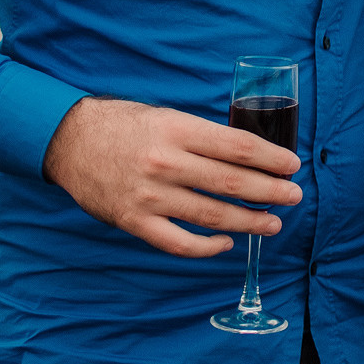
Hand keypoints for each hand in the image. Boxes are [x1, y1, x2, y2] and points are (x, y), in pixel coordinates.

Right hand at [43, 97, 302, 257]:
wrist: (69, 140)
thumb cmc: (123, 124)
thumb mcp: (165, 116)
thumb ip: (200, 135)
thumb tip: (247, 154)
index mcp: (177, 129)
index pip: (237, 147)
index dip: (271, 158)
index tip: (292, 165)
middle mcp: (166, 162)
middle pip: (231, 182)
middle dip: (270, 191)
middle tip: (294, 196)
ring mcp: (149, 196)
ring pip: (211, 215)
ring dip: (248, 222)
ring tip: (272, 223)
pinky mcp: (134, 222)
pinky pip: (179, 243)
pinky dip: (207, 247)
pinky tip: (226, 242)